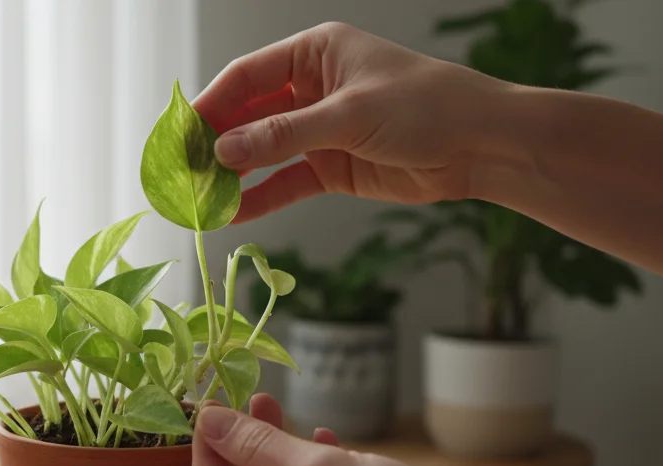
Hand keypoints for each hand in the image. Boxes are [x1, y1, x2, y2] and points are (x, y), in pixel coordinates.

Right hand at [194, 22, 513, 221]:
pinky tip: (234, 214)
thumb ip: (283, 135)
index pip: (245, 77)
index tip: (180, 137)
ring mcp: (319, 130)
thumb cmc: (426, 108)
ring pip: (262, 152)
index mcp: (314, 54)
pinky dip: (261, 197)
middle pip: (247, 115)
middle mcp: (311, 88)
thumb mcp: (348, 116)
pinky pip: (285, 182)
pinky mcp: (331, 167)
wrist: (482, 145)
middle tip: (182, 174)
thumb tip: (224, 152)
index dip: (210, 107)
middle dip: (216, 144)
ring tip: (201, 199)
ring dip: (233, 175)